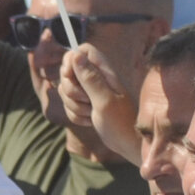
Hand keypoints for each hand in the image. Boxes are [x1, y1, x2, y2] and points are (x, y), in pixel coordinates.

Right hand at [58, 43, 138, 162]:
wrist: (128, 144)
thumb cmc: (121, 123)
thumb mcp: (104, 100)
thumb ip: (89, 78)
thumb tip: (75, 54)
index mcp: (104, 71)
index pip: (81, 50)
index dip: (71, 60)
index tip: (71, 76)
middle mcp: (96, 77)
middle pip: (68, 70)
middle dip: (70, 89)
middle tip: (86, 100)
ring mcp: (90, 91)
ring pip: (66, 89)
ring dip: (73, 105)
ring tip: (91, 113)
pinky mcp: (85, 104)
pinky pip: (69, 104)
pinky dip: (75, 114)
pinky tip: (90, 121)